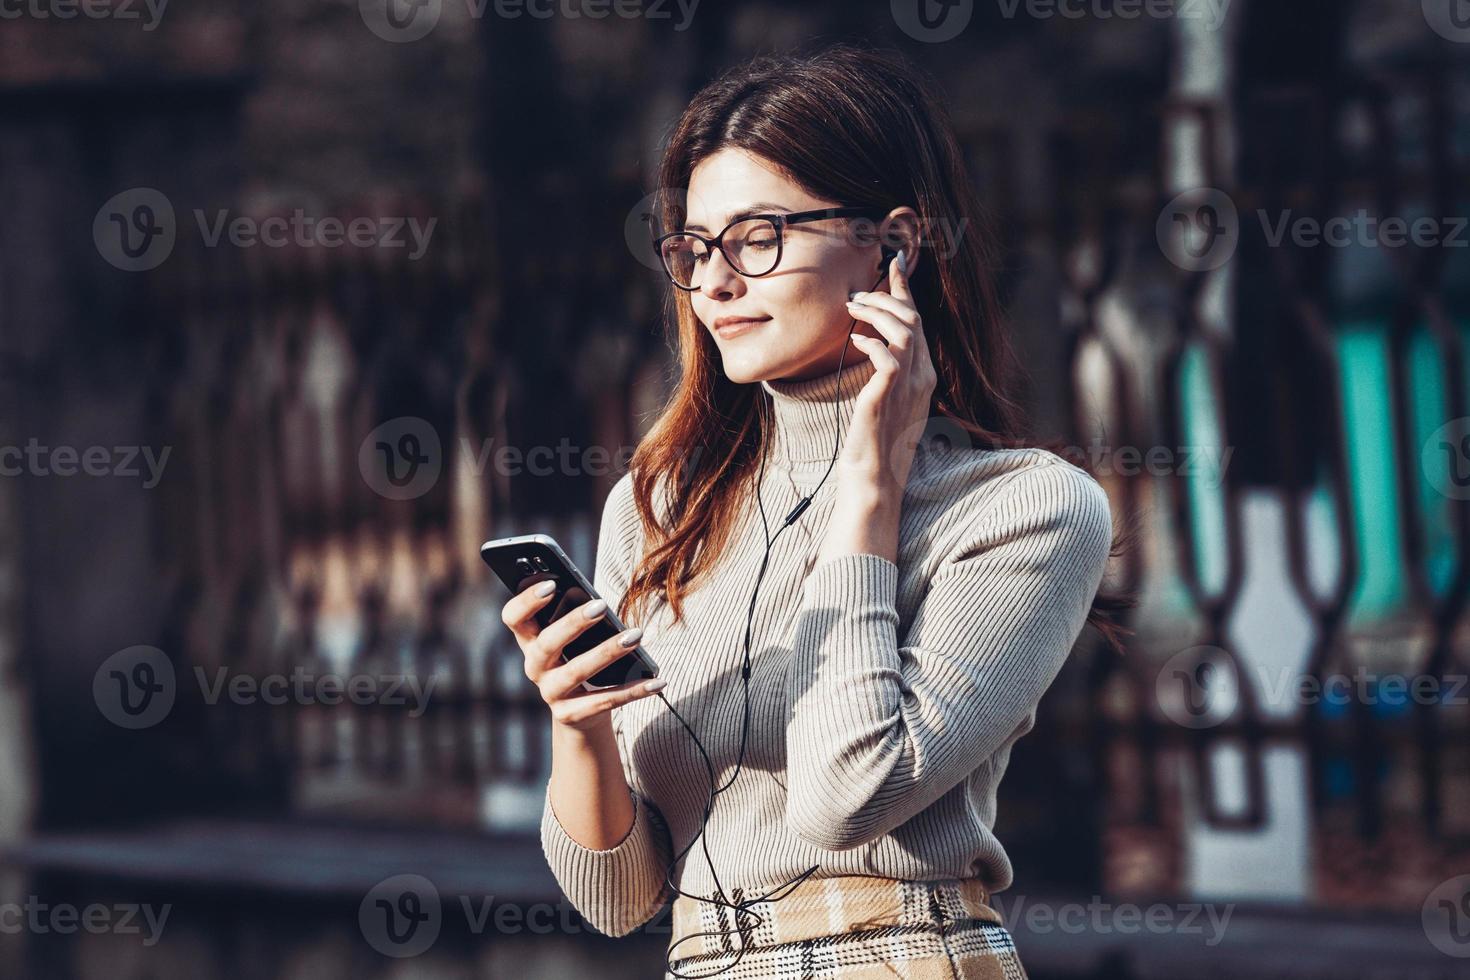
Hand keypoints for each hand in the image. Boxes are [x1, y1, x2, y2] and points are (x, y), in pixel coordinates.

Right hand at [502, 582, 664, 731]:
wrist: (581, 713)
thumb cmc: (579, 658)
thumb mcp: (573, 638)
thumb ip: (576, 616)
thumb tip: (598, 601)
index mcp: (530, 640)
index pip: (514, 617)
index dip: (527, 601)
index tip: (551, 584)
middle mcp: (535, 667)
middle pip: (546, 643)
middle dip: (572, 623)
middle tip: (600, 606)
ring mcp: (551, 693)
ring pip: (576, 672)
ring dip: (607, 652)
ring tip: (635, 636)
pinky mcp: (571, 715)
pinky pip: (605, 701)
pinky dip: (634, 690)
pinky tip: (657, 681)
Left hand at [841, 255, 937, 496]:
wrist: (874, 476)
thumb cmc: (875, 440)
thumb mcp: (888, 399)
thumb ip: (889, 371)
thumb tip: (872, 342)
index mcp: (925, 374)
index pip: (918, 322)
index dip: (906, 290)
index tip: (894, 265)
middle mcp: (923, 376)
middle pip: (912, 318)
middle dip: (886, 294)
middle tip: (857, 292)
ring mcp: (909, 386)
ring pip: (903, 328)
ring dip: (876, 312)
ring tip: (851, 309)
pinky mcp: (888, 395)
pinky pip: (886, 355)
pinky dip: (870, 341)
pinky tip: (854, 341)